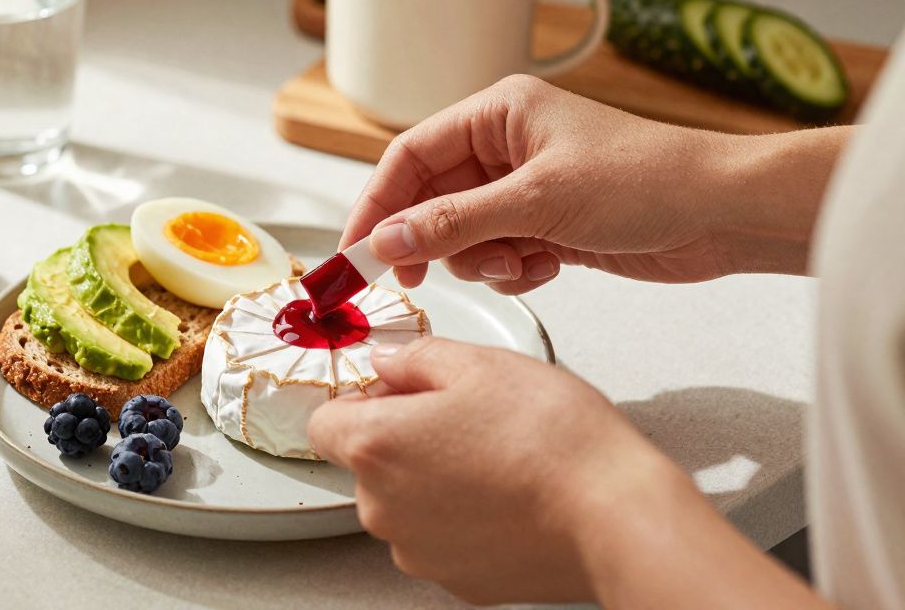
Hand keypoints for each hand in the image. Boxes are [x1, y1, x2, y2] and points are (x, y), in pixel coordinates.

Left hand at [307, 337, 677, 604]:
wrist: (613, 515)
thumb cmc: (554, 438)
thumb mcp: (481, 363)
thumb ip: (416, 358)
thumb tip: (387, 362)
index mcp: (377, 445)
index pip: (325, 421)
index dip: (362, 399)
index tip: (399, 391)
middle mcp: (384, 508)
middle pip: (368, 464)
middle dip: (404, 437)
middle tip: (466, 416)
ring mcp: (418, 552)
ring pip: (405, 504)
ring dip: (434, 480)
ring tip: (497, 457)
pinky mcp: (457, 581)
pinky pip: (442, 538)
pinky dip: (464, 518)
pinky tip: (509, 495)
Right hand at [342, 74, 847, 292]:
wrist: (724, 214)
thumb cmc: (648, 179)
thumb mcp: (537, 200)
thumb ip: (453, 223)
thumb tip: (386, 242)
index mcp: (498, 114)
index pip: (409, 157)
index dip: (376, 205)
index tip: (354, 253)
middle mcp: (506, 147)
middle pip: (431, 200)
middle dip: (432, 241)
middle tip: (415, 282)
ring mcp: (527, 188)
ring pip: (462, 235)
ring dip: (482, 258)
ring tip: (523, 258)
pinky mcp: (548, 225)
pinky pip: (499, 254)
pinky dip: (514, 268)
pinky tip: (552, 265)